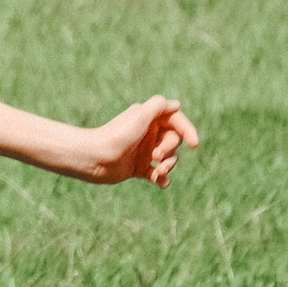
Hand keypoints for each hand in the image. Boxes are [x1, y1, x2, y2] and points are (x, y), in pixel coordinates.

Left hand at [76, 96, 200, 186]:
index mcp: (149, 118)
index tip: (194, 143)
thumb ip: (158, 106)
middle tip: (157, 155)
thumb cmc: (116, 136)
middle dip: (170, 149)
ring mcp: (144, 151)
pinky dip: (162, 179)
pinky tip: (161, 182)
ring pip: (169, 158)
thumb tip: (176, 104)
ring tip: (159, 171)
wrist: (93, 158)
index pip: (176, 121)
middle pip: (174, 141)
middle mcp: (148, 133)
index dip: (187, 130)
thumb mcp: (139, 116)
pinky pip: (158, 174)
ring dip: (168, 166)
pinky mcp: (139, 168)